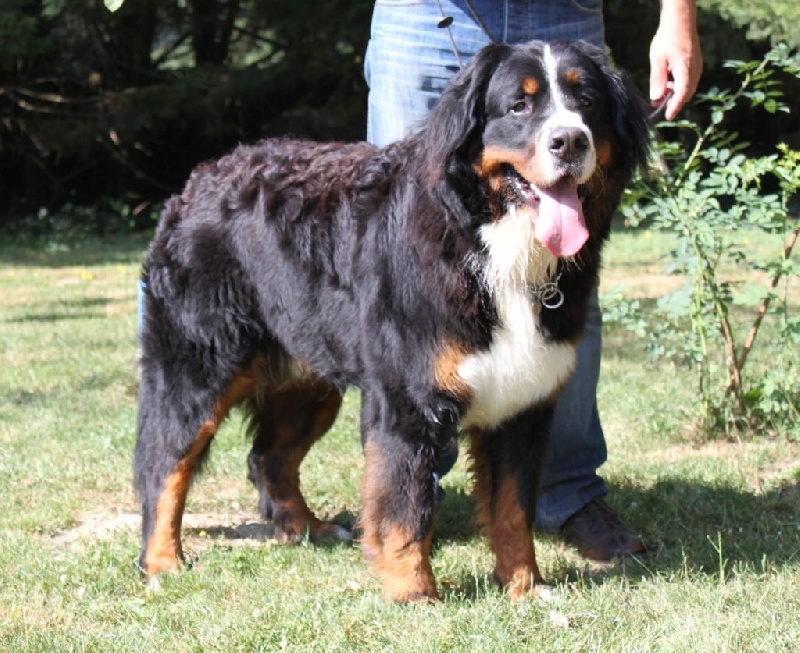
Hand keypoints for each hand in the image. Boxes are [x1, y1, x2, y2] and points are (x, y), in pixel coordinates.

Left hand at [649, 1, 702, 119]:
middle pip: (686, 94)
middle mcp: (695, 70)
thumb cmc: (667, 38)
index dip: (675, 107)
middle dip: (673, 101)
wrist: (680, 22)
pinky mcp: (696, 65)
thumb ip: (657, 79)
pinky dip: (679, 86)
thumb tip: (656, 98)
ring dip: (675, 93)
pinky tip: (668, 81)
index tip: (668, 117)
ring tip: (660, 90)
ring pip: (688, 88)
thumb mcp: (657, 59)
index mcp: (686, 69)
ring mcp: (697, 67)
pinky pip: (689, 81)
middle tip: (657, 102)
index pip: (681, 94)